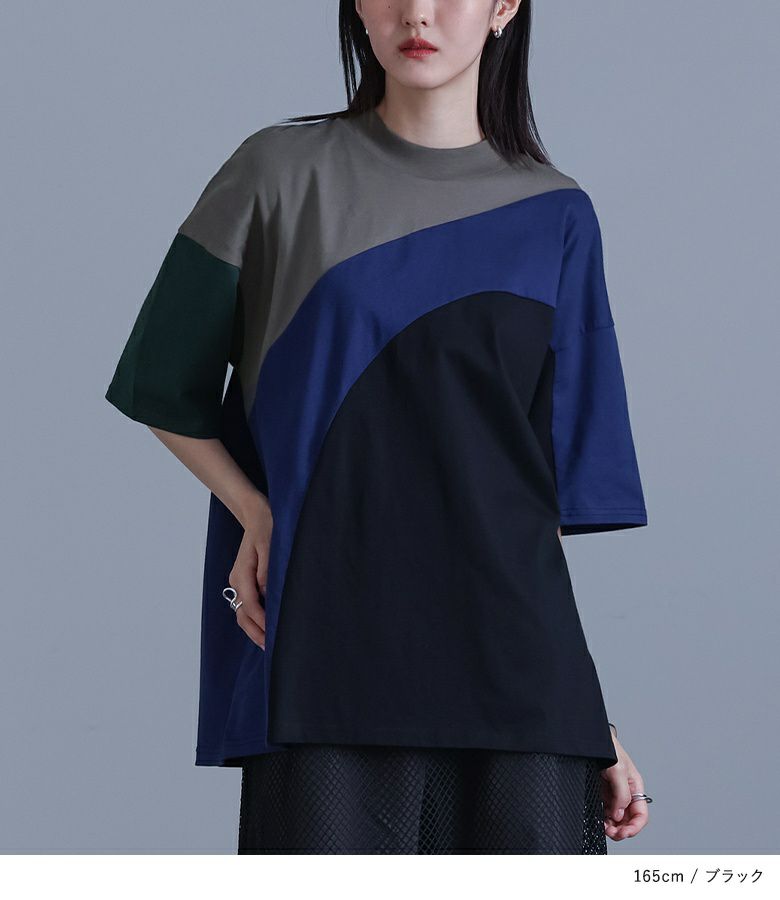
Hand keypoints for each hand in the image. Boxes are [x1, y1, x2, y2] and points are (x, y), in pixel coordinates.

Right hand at [227, 503, 272, 649]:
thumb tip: (266, 591)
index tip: (274, 635)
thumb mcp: (270, 545)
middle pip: (242, 614)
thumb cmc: (266, 527)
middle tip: (270, 649)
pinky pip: (246, 604)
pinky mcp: (245, 580)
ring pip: (242, 612)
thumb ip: (267, 569)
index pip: (250, 605)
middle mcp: (237, 580)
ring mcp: (238, 581)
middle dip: (255, 632)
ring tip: (268, 643)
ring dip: (254, 628)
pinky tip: (266, 625)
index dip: (262, 622)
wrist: (256, 514)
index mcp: (242, 574)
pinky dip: (254, 618)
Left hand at [600, 732, 650, 840]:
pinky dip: (604, 820)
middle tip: (611, 832)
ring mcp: (614, 794)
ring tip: (604, 827)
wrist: (591, 739)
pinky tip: (599, 821)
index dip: (635, 827)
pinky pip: (606, 812)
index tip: (624, 832)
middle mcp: (626, 793)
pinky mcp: (603, 793)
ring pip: (618, 819)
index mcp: (635, 787)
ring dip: (613, 827)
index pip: (641, 814)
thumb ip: (621, 793)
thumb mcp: (618, 769)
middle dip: (622, 830)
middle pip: (629, 820)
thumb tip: (619, 814)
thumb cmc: (608, 748)